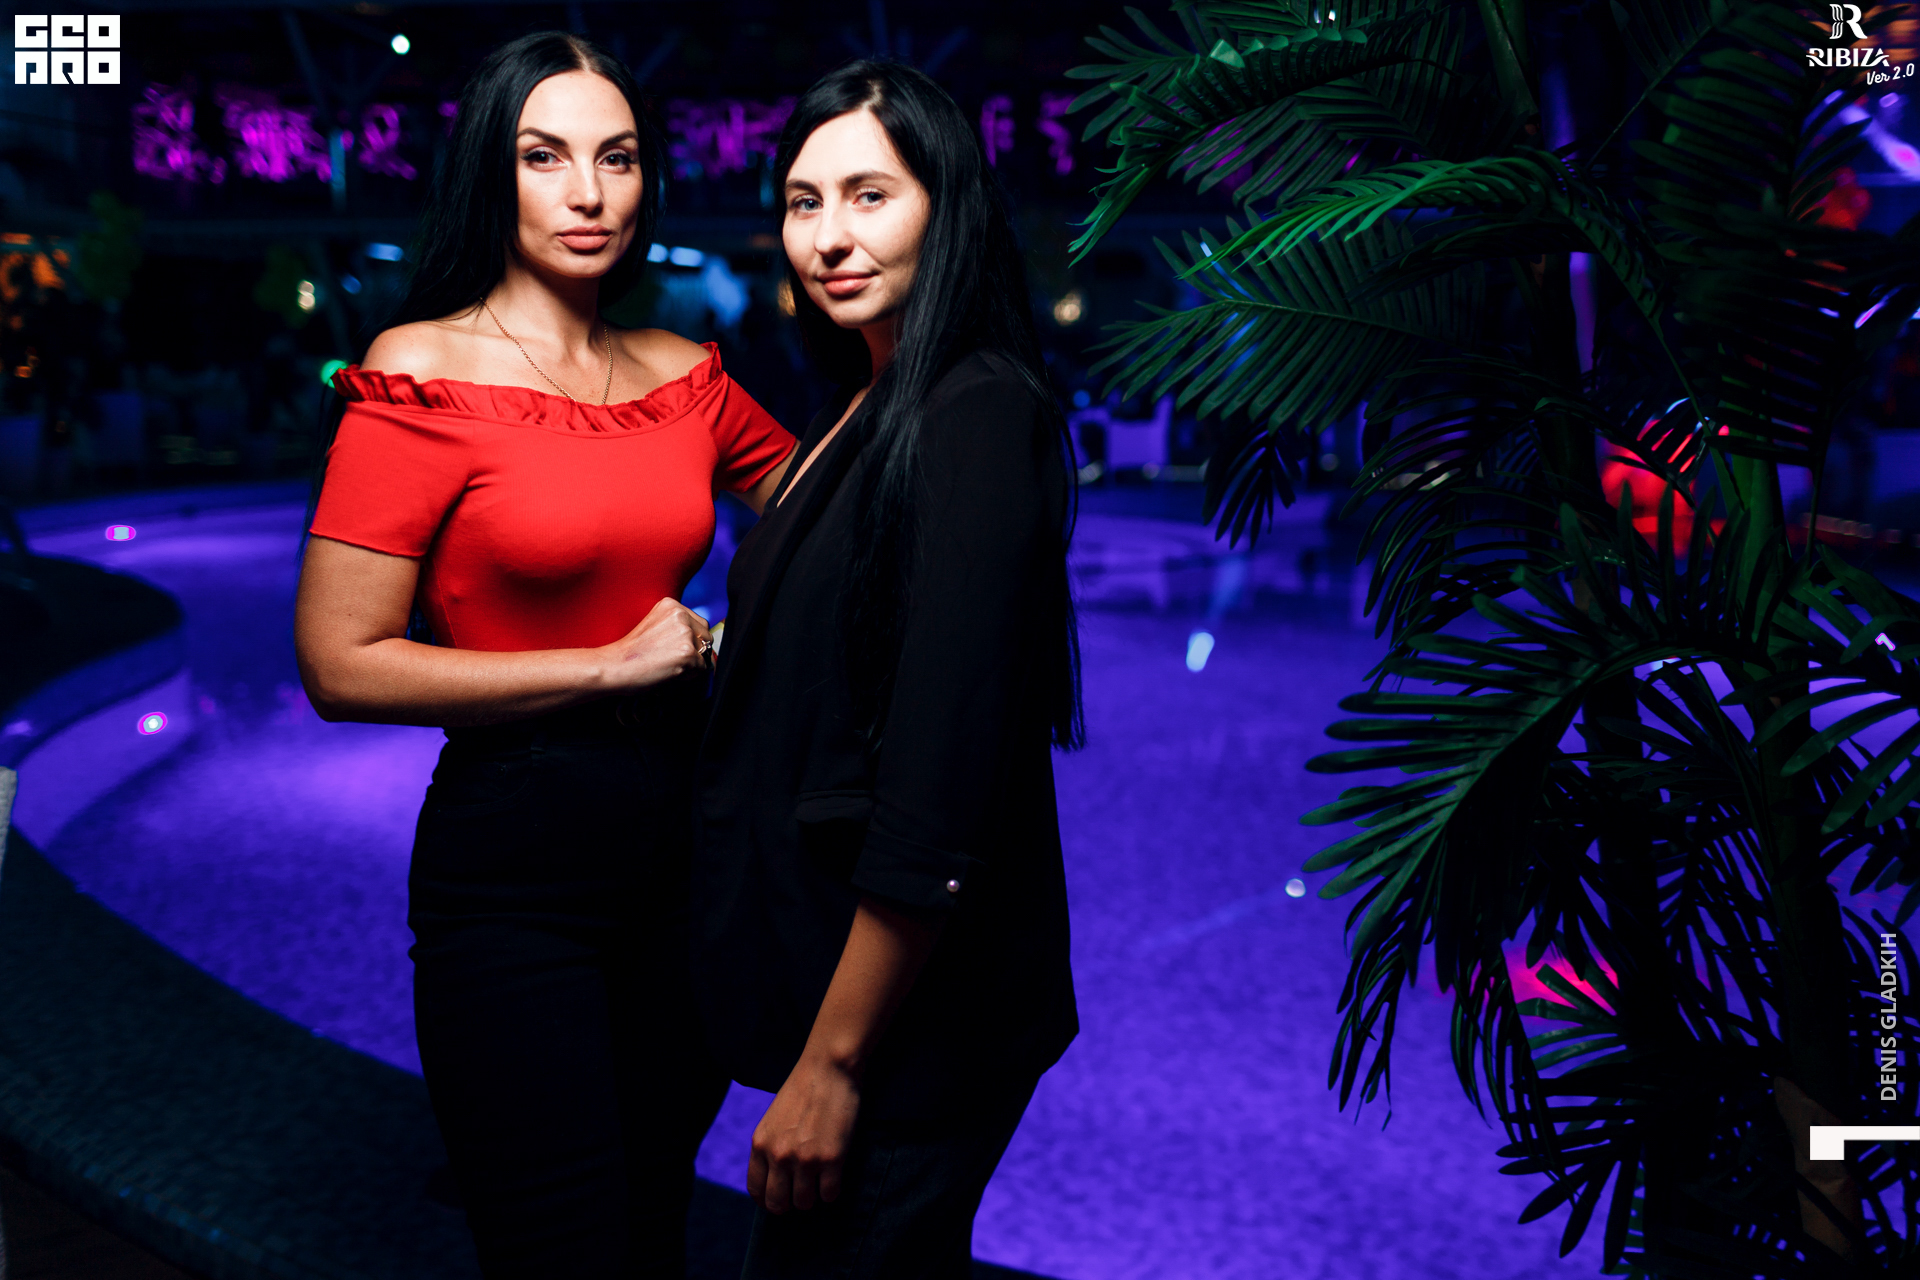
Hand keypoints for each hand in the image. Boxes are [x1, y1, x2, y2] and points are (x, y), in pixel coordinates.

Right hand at [595, 597, 712, 691]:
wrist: (614, 666)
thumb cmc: (631, 652)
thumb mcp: (655, 626)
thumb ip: (676, 627)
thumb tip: (701, 641)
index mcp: (671, 605)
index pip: (699, 624)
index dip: (690, 641)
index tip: (673, 649)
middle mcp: (681, 615)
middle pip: (706, 636)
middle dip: (695, 651)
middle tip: (671, 659)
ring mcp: (685, 633)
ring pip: (705, 653)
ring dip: (692, 664)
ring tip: (668, 666)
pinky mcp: (687, 653)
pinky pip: (702, 669)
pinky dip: (689, 675)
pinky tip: (669, 672)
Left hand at [749, 1055, 859, 1212]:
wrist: (829, 1068)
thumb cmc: (803, 1090)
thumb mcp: (773, 1119)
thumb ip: (770, 1147)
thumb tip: (774, 1180)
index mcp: (760, 1144)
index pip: (756, 1191)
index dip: (768, 1201)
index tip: (780, 1200)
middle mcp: (778, 1155)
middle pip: (778, 1204)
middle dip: (790, 1204)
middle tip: (802, 1193)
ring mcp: (805, 1159)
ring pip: (805, 1203)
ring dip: (814, 1196)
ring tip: (820, 1179)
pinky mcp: (832, 1159)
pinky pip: (830, 1195)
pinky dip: (833, 1190)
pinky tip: (835, 1175)